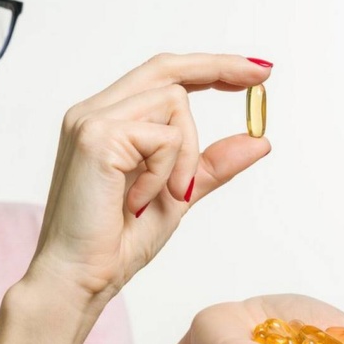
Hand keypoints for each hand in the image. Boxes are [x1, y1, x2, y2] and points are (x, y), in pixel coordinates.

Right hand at [26, 53, 271, 300]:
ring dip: (188, 155)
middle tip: (263, 75)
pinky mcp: (97, 137)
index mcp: (108, 120)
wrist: (80, 277)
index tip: (252, 70)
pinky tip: (140, 201)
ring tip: (167, 194)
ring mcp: (92, 120)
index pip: (162, 75)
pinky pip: (165, 139)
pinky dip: (167, 172)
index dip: (208, 66)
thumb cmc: (119, 239)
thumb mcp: (178, 193)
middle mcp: (95, 111)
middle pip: (169, 71)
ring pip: (175, 104)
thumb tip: (259, 141)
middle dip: (220, 68)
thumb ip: (212, 164)